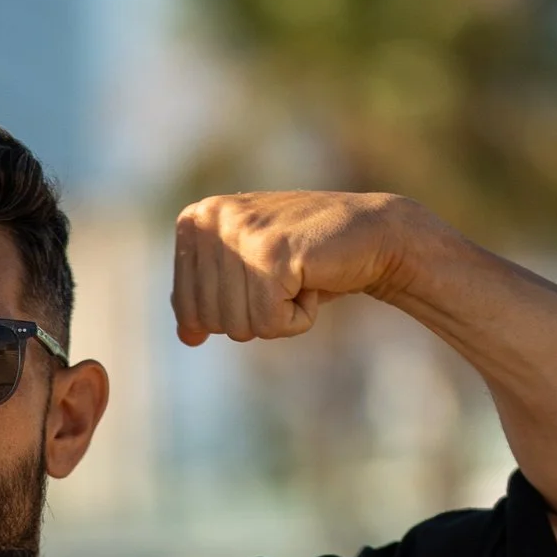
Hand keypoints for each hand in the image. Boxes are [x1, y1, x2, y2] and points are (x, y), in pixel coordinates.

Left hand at [169, 190, 422, 346]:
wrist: (371, 235)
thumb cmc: (305, 260)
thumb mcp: (245, 274)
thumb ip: (207, 297)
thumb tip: (186, 338)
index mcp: (194, 220)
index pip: (186, 306)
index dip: (229, 313)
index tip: (263, 279)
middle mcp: (210, 219)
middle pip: (212, 320)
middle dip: (255, 316)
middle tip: (285, 279)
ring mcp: (240, 233)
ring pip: (240, 326)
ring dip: (278, 317)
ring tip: (299, 277)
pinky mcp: (272, 254)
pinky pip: (271, 324)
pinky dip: (299, 319)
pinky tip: (312, 282)